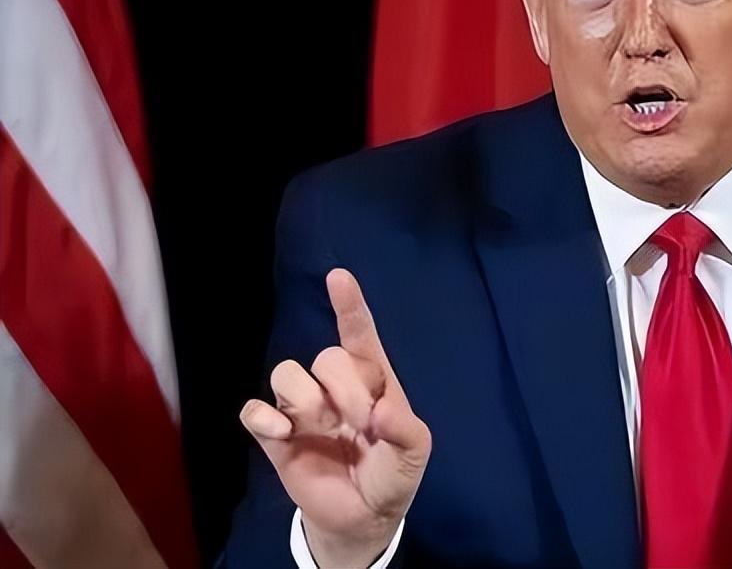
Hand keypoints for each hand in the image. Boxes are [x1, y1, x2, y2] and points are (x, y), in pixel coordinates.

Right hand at [240, 269, 430, 567]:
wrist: (363, 517)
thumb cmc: (391, 474)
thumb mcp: (414, 451)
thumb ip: (404, 428)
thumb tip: (379, 413)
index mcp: (372, 379)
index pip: (359, 334)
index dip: (349, 305)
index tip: (339, 277)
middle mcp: (334, 386)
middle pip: (325, 357)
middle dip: (345, 389)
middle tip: (360, 423)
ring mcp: (302, 409)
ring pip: (286, 373)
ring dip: (307, 403)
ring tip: (325, 430)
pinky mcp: (274, 435)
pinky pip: (254, 410)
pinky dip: (264, 418)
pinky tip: (284, 435)